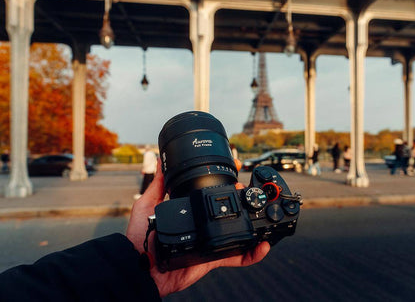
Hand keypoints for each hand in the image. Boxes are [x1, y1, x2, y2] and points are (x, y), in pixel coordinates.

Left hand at [126, 159, 269, 297]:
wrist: (139, 267)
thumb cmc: (140, 238)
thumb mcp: (147, 205)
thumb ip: (157, 185)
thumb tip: (160, 161)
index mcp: (190, 212)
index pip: (210, 193)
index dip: (223, 181)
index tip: (234, 168)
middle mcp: (202, 226)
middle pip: (227, 211)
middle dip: (241, 198)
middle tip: (247, 187)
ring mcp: (209, 242)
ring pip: (236, 232)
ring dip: (251, 223)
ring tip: (261, 212)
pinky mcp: (213, 258)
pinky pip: (236, 257)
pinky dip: (251, 254)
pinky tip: (262, 246)